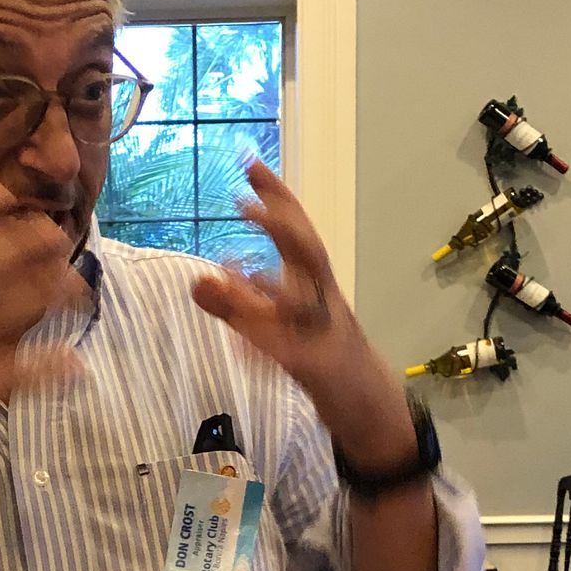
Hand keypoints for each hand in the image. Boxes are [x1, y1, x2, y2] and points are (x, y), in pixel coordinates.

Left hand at [191, 164, 411, 466]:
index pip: (298, 230)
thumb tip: (200, 278)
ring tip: (232, 263)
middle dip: (281, 225)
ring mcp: (325, 335)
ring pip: (303, 302)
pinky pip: (294, 353)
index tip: (248, 161)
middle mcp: (325, 302)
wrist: (370, 409)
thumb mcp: (277, 330)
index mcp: (317, 286)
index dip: (276, 195)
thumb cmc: (324, 361)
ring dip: (272, 281)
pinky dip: (270, 343)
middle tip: (243, 201)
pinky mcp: (319, 372)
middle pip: (309, 253)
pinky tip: (242, 337)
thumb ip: (239, 305)